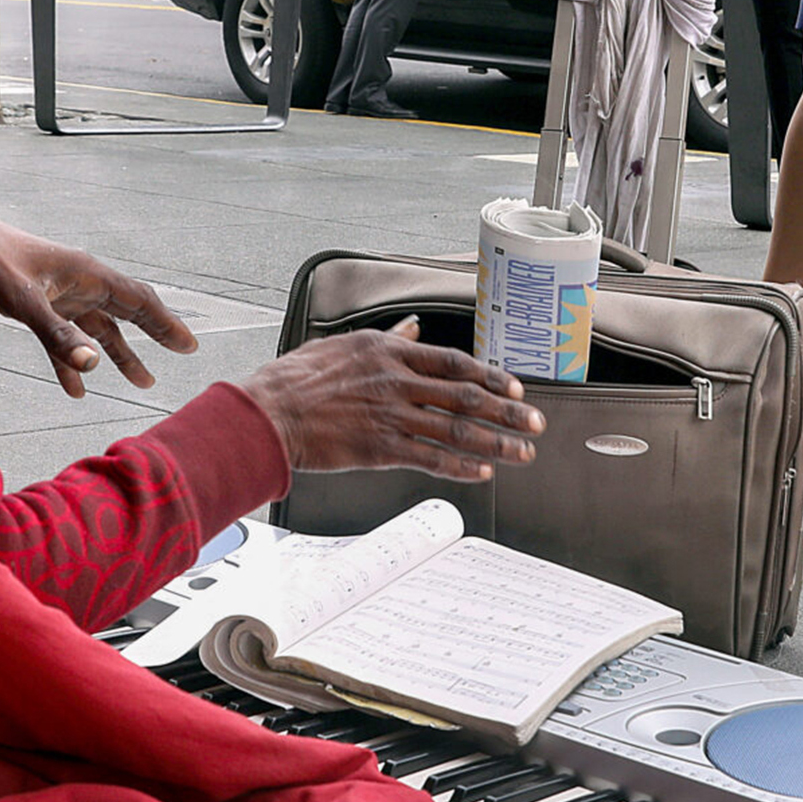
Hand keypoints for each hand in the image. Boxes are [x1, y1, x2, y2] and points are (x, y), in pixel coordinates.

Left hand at [0, 210, 197, 397]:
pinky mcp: (38, 306)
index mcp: (85, 273)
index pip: (137, 299)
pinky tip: (75, 389)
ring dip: (118, 355)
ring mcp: (59, 295)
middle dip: (152, 334)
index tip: (188, 344)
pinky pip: (64, 340)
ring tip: (141, 381)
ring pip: (98, 329)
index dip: (165, 322)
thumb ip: (59, 337)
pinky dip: (71, 363)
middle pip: (126, 312)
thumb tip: (93, 366)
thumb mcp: (26, 302)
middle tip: (181, 352)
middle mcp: (78, 283)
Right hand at [236, 319, 545, 481]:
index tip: (515, 390)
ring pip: (456, 430)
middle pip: (465, 397)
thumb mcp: (344, 345)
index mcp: (388, 352)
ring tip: (521, 454)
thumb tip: (413, 328)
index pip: (454, 362)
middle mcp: (395, 381)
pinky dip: (461, 467)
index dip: (490, 377)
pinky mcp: (380, 448)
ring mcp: (389, 415)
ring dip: (496, 444)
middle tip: (535, 425)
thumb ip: (387, 340)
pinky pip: (431, 458)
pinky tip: (481, 473)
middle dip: (507, 414)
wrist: (268, 412)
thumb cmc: (296, 379)